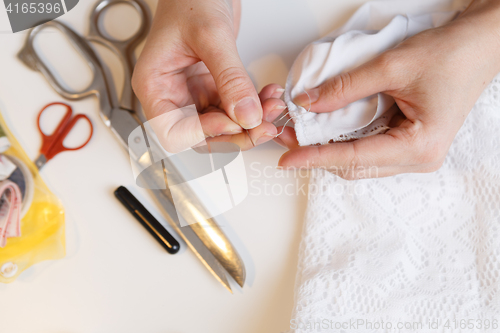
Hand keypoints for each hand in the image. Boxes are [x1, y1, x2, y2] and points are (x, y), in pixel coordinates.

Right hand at [132, 0, 283, 152]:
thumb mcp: (211, 36)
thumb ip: (230, 78)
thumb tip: (246, 115)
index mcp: (155, 85)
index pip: (174, 130)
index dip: (205, 134)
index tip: (234, 123)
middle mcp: (172, 94)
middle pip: (202, 134)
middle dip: (235, 133)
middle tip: (263, 126)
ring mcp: (194, 92)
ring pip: (222, 125)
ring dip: (250, 121)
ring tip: (272, 108)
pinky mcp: (213, 87)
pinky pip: (234, 108)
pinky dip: (254, 106)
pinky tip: (268, 96)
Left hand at [276, 0, 499, 178]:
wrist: (478, 46)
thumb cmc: (449, 55)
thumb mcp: (391, 66)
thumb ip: (345, 88)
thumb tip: (307, 103)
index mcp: (419, 146)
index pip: (354, 157)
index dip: (316, 157)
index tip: (287, 158)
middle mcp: (417, 158)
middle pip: (354, 166)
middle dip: (317, 154)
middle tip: (287, 138)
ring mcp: (413, 154)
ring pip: (359, 161)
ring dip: (328, 148)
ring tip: (300, 132)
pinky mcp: (408, 144)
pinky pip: (368, 150)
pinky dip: (344, 141)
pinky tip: (325, 129)